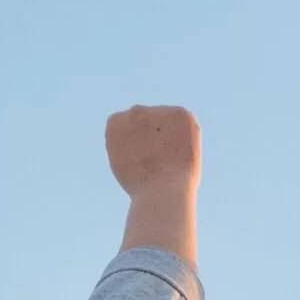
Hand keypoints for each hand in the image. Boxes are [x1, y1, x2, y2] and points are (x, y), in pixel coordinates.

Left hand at [107, 105, 201, 265]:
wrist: (163, 191)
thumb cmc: (177, 183)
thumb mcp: (186, 152)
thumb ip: (172, 135)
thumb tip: (151, 131)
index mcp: (183, 115)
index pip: (168, 126)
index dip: (164, 146)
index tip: (167, 161)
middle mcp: (160, 108)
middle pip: (148, 123)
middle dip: (146, 140)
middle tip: (151, 164)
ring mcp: (139, 113)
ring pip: (131, 123)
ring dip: (131, 139)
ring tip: (139, 161)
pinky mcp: (117, 120)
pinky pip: (113, 125)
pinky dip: (115, 140)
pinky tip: (125, 156)